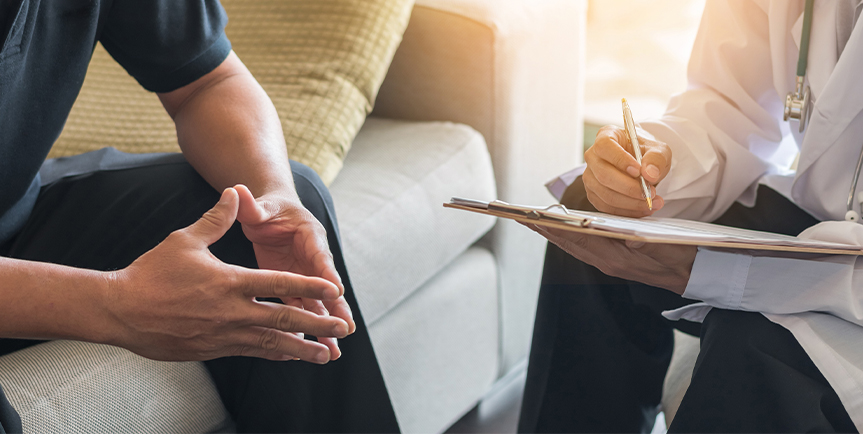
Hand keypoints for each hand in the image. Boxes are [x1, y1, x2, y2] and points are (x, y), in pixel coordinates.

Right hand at [104, 188, 348, 362]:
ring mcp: (224, 334)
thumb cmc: (152, 273)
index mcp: (231, 282)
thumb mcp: (186, 240)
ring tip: (326, 355)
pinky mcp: (213, 349)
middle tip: (342, 328)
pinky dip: (275, 354)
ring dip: (303, 349)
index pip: (281, 284)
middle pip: (285, 319)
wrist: (120, 310)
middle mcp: (233, 311)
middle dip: (318, 324)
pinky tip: (290, 356)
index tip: (335, 291)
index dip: (311, 287)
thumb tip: (234, 192)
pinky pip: (253, 352)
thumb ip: (216, 219)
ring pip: (273, 343)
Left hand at [234, 185, 353, 360]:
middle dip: (336, 309)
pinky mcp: (293, 287)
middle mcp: (313, 258)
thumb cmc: (267, 208)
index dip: (328, 274)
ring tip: (334, 351)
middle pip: (326, 287)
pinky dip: (308, 328)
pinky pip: (303, 309)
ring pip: (318, 304)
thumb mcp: (261, 206)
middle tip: (345, 329)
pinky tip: (311, 349)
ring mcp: (304, 275)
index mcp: (309, 236)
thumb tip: (238, 191)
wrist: (270, 213)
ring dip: (325, 326)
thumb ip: (252, 205)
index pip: (320, 257)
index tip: (336, 292)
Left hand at [526, 223, 695, 293]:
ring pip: (573, 246)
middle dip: (544, 229)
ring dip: (553, 232)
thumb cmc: (680, 255)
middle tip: (520, 216)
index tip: (532, 217)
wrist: (694, 274)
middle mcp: (606, 262)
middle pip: (568, 243)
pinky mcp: (613, 261)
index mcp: (614, 259)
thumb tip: (615, 230)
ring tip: (533, 220)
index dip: (554, 226)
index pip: (576, 239)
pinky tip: (562, 229)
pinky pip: (584, 247)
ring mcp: (608, 263)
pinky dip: (569, 237)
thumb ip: (637, 238)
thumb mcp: (660, 244)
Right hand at [584, 125, 671, 216]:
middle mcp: (593, 156)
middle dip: (629, 188)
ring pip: (605, 194)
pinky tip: (642, 208)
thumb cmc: (646, 154)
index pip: (605, 146)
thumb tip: (650, 173)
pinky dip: (626, 211)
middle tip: (650, 192)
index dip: (620, 160)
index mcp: (606, 136)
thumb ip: (657, 158)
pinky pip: (606, 207)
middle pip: (603, 174)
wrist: (642, 167)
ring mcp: (590, 176)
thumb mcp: (658, 150)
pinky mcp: (593, 194)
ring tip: (652, 202)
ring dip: (630, 203)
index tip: (638, 172)